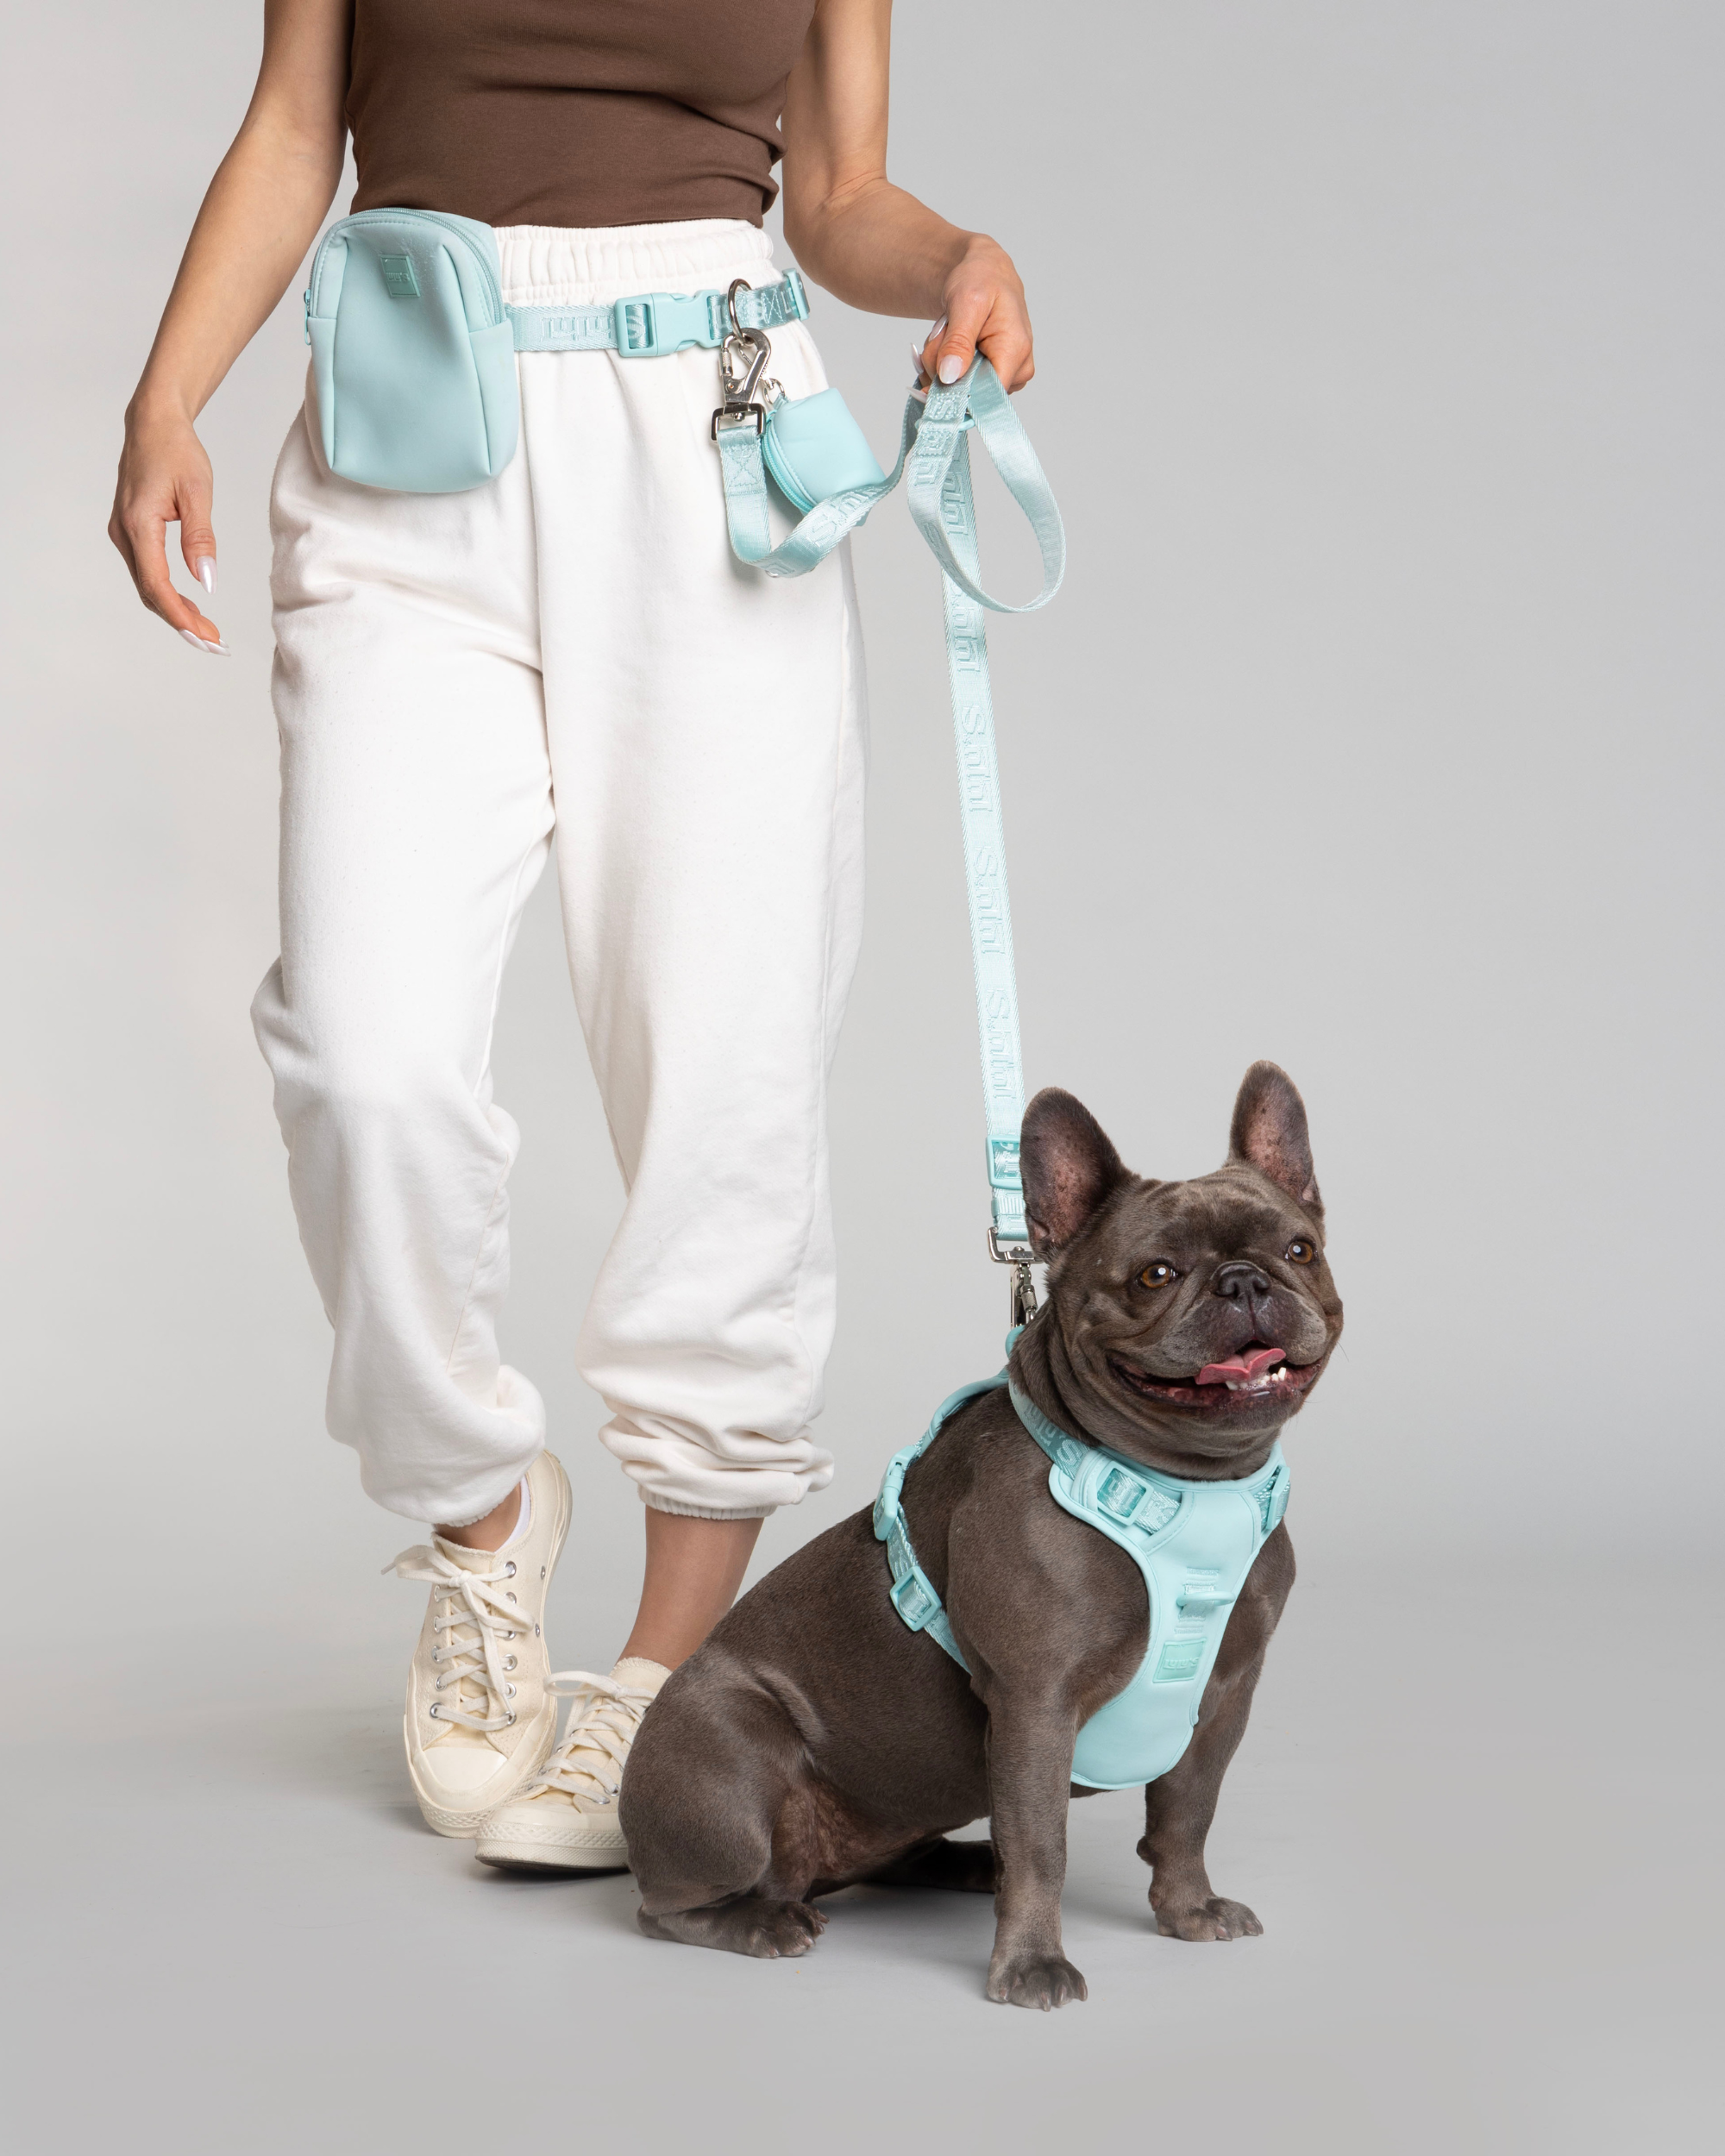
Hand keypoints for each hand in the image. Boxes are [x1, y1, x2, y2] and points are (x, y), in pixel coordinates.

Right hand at [108, 398, 227, 652]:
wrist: (154, 424)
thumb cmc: (177, 452)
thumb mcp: (198, 492)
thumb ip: (201, 538)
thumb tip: (206, 581)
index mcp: (139, 524)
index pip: (157, 584)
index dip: (181, 616)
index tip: (206, 637)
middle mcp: (124, 533)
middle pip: (150, 592)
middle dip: (181, 622)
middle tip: (215, 643)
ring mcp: (123, 534)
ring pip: (147, 585)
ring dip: (175, 610)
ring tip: (207, 630)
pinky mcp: (130, 532)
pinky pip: (147, 572)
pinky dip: (167, 593)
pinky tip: (190, 605)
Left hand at [918, 238, 1033, 393]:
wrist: (985, 271)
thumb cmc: (982, 278)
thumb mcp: (966, 302)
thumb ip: (958, 341)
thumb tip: (950, 377)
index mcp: (1016, 351)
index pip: (987, 395)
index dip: (957, 392)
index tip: (935, 374)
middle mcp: (1017, 369)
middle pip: (969, 392)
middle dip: (944, 369)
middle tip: (942, 335)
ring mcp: (1006, 375)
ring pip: (960, 389)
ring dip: (941, 365)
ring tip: (948, 333)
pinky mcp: (993, 376)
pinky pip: (960, 384)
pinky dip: (945, 366)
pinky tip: (949, 344)